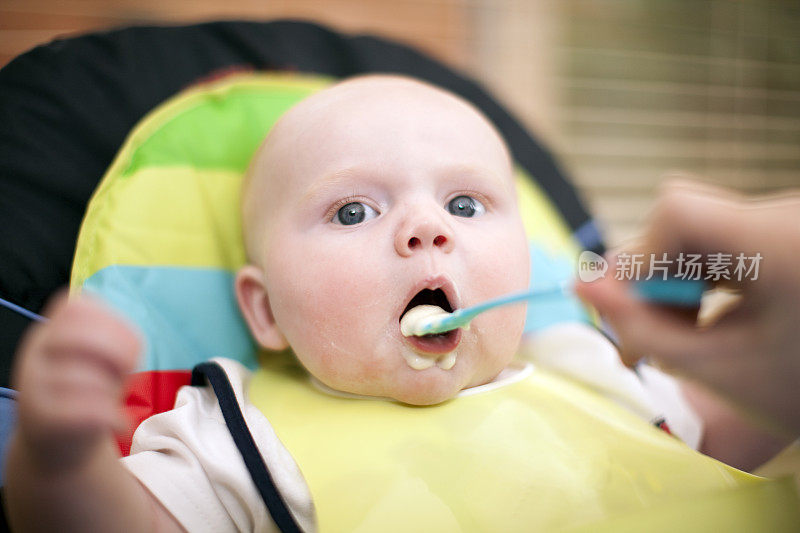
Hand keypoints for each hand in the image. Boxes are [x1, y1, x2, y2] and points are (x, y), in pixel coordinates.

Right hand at [12, 291, 140, 472]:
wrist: (56, 446)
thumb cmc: (87, 394)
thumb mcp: (98, 362)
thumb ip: (111, 342)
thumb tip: (129, 344)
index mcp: (52, 331)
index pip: (77, 307)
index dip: (114, 324)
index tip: (130, 349)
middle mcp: (36, 352)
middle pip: (76, 334)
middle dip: (115, 351)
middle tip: (127, 372)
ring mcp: (32, 385)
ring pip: (78, 375)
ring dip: (111, 390)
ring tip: (115, 403)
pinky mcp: (38, 419)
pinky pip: (77, 410)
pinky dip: (109, 417)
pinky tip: (119, 423)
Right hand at [577, 180, 799, 434]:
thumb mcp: (722, 370)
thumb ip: (644, 332)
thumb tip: (580, 287)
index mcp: (781, 242)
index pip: (677, 209)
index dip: (639, 257)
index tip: (632, 312)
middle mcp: (788, 214)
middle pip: (683, 220)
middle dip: (652, 280)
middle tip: (642, 342)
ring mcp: (789, 220)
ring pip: (697, 230)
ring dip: (674, 282)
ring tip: (680, 338)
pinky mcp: (786, 231)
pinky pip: (722, 237)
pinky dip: (700, 278)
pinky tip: (704, 319)